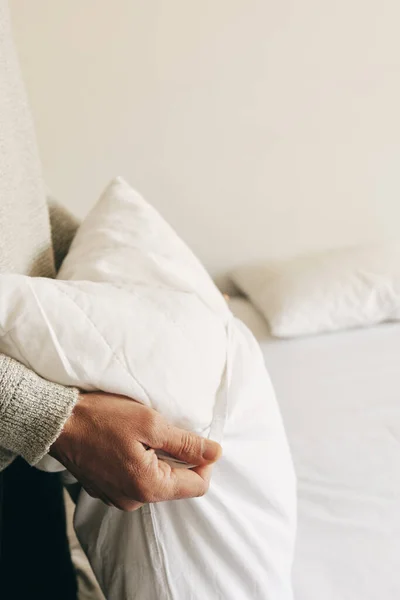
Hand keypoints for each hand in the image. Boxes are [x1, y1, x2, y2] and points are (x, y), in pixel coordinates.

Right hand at [50, 392, 221, 510]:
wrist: (57, 421)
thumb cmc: (103, 418)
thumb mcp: (151, 424)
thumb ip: (186, 443)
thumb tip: (216, 453)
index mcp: (149, 487)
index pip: (197, 486)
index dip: (205, 462)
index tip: (197, 439)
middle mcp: (134, 501)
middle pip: (176, 485)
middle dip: (180, 459)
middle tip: (166, 431)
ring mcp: (118, 498)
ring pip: (156, 482)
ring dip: (159, 460)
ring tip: (144, 435)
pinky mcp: (106, 490)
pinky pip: (136, 480)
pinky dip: (140, 463)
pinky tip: (128, 443)